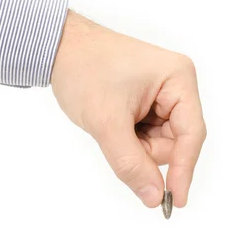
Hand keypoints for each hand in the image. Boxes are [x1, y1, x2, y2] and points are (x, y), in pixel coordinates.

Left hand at [51, 10, 205, 207]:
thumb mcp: (107, 122)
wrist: (58, 48)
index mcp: (178, 80)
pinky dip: (129, 141)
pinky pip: (147, 139)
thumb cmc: (83, 70)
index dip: (184, 170)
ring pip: (159, 145)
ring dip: (135, 147)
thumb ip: (131, 163)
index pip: (191, 135)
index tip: (174, 200)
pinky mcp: (149, 105)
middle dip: (146, 151)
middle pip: (175, 143)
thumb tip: (154, 198)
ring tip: (111, 124)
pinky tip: (113, 123)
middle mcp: (177, 87)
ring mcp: (163, 97)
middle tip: (116, 138)